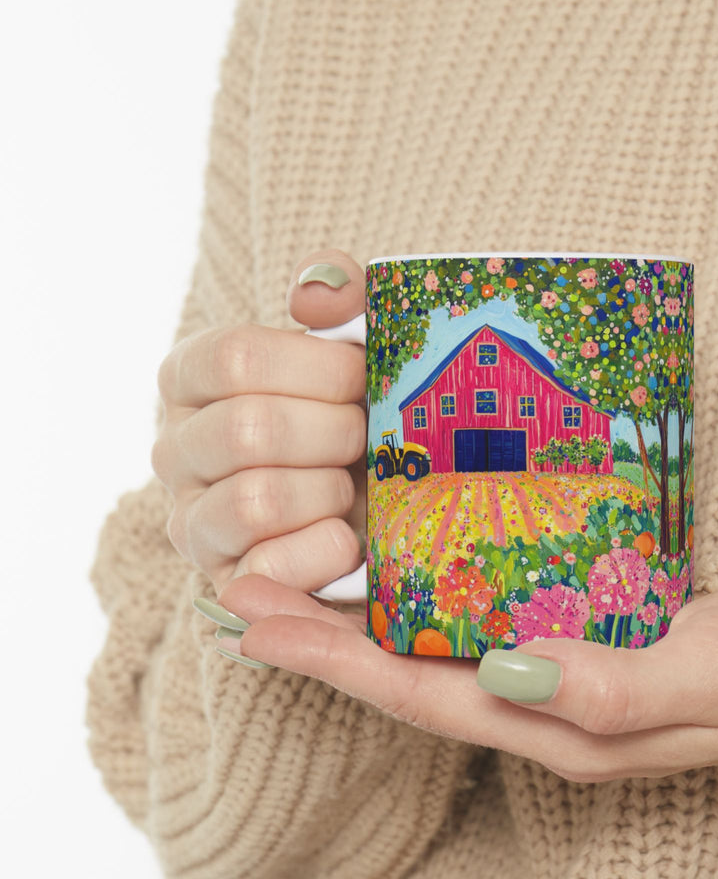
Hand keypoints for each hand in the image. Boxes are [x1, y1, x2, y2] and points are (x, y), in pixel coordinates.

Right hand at [152, 250, 367, 594]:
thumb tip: (315, 295)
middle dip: (335, 433)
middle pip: (249, 430)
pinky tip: (349, 536)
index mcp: (192, 379)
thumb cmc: (362, 414)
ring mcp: (193, 521)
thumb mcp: (360, 345)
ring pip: (256, 500)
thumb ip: (342, 297)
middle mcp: (175, 449)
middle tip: (367, 437)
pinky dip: (327, 549)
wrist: (381, 506)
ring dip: (330, 492)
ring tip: (351, 487)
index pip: (234, 358)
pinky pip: (270, 568)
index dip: (319, 369)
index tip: (363, 378)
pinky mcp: (226, 582)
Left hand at [215, 572, 717, 781]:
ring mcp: (554, 669)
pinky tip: (402, 556)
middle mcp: (541, 702)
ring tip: (296, 569)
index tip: (259, 622)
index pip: (425, 696)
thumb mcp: (706, 676)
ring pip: (437, 648)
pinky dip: (427, 592)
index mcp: (560, 725)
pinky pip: (481, 617)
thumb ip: (611, 688)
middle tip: (245, 587)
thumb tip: (508, 672)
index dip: (337, 662)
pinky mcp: (576, 630)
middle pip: (410, 674)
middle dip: (323, 637)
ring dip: (362, 614)